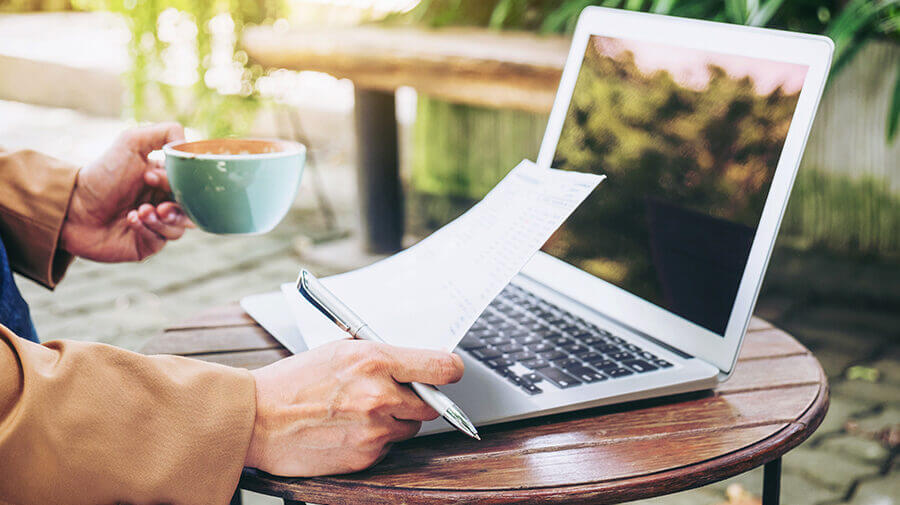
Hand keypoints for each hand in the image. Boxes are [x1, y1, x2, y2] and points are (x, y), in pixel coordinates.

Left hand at [60, 123, 193, 262]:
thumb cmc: (101, 174)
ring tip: (139, 212)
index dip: (178, 183)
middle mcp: (164, 204)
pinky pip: (160, 241)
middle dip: (177, 209)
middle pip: (191, 211)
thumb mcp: (131, 142)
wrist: (72, 206)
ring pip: (178, 229)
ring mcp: (156, 226)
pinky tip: (131, 220)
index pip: (190, 186)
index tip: (150, 176)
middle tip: (159, 205)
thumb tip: (189, 144)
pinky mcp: (146, 245)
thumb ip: (164, 132)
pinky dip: (148, 229)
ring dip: (161, 220)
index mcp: (166, 182)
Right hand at [246, 339, 464, 475]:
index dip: (450, 371)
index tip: (449, 373)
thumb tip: (412, 363)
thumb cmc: (292, 382)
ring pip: (409, 427)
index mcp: (375, 359)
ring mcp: (374, 429)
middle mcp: (380, 394)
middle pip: (431, 404)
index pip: (440, 367)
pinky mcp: (366, 456)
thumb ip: (379, 356)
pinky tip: (347, 430)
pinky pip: (387, 447)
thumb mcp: (338, 350)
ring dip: (394, 421)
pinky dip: (375, 440)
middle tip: (392, 394)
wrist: (257, 419)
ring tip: (359, 412)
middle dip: (416, 400)